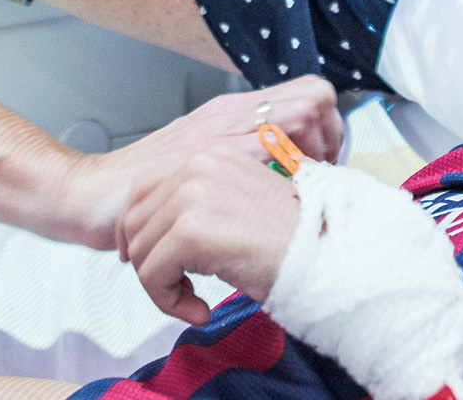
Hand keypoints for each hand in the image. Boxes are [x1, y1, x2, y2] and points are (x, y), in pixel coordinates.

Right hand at [56, 76, 342, 250]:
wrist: (90, 195)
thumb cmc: (145, 187)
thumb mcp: (201, 163)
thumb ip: (237, 158)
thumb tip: (285, 175)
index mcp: (233, 111)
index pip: (311, 94)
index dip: (331, 129)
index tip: (324, 168)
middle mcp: (229, 112)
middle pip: (316, 96)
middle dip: (333, 139)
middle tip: (319, 180)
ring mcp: (217, 131)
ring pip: (300, 114)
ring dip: (316, 154)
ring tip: (301, 192)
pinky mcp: (201, 157)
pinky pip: (266, 150)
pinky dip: (284, 177)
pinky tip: (273, 206)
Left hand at [116, 142, 301, 323]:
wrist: (328, 256)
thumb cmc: (295, 241)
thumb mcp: (242, 203)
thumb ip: (202, 202)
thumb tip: (158, 226)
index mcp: (212, 153)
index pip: (144, 187)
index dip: (136, 229)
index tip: (148, 259)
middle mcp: (198, 165)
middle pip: (134, 219)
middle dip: (148, 261)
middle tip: (174, 288)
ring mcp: (193, 195)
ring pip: (141, 251)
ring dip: (161, 286)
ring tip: (193, 301)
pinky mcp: (191, 232)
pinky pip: (153, 275)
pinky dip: (169, 301)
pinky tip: (199, 309)